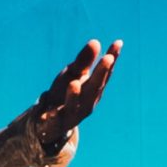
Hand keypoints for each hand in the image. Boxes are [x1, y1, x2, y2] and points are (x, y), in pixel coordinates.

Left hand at [26, 38, 120, 166]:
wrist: (49, 123)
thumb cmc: (64, 95)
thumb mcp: (73, 75)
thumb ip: (83, 62)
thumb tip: (95, 41)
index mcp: (93, 90)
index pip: (104, 73)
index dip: (112, 59)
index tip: (118, 43)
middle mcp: (86, 103)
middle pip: (94, 88)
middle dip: (101, 74)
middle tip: (108, 58)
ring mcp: (71, 115)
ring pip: (74, 106)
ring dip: (74, 95)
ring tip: (74, 83)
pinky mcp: (55, 125)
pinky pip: (53, 121)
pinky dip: (51, 117)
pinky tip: (47, 113)